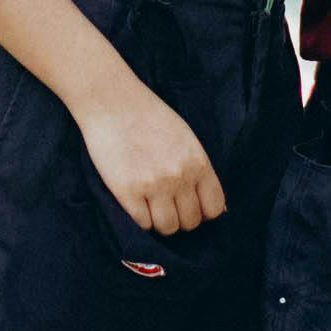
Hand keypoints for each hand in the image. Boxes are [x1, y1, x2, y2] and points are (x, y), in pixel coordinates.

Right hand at [76, 87, 226, 236]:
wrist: (112, 103)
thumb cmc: (150, 117)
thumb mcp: (187, 139)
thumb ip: (201, 171)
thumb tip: (218, 208)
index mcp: (198, 163)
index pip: (213, 208)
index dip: (203, 213)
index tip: (191, 207)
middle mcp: (180, 177)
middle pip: (190, 222)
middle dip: (180, 218)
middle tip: (167, 206)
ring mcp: (153, 185)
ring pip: (167, 227)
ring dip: (160, 222)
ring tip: (152, 207)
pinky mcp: (127, 191)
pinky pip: (142, 223)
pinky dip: (141, 219)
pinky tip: (136, 203)